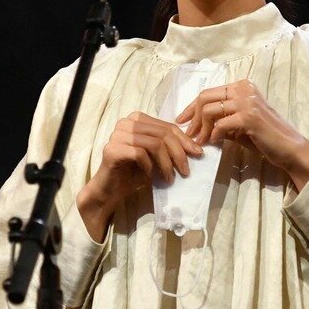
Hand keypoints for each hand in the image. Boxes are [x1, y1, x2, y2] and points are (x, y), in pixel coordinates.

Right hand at [75, 112, 202, 239]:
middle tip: (186, 170)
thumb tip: (196, 146)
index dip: (185, 140)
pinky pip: (140, 154)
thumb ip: (169, 146)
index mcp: (137, 119)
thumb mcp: (156, 156)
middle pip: (162, 133)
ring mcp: (117, 135)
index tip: (198, 153)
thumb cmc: (134, 172)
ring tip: (169, 178)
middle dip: (178, 153)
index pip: (167, 126)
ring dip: (166, 163)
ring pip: (154, 144)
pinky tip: (150, 176)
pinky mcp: (112, 149)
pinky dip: (150, 166)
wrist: (111, 189)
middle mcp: (125, 122)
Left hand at [175, 80, 308, 189]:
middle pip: (205, 97)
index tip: (182, 120)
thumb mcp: (238, 125)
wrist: (288, 149)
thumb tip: (195, 125)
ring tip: (199, 141)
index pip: (209, 92)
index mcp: (242, 86)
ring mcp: (248, 101)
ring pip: (209, 110)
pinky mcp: (249, 117)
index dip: (191, 107)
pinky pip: (220, 124)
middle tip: (187, 132)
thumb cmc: (263, 137)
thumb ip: (220, 120)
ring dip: (201, 128)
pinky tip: (213, 142)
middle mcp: (245, 89)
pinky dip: (213, 134)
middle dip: (192, 116)